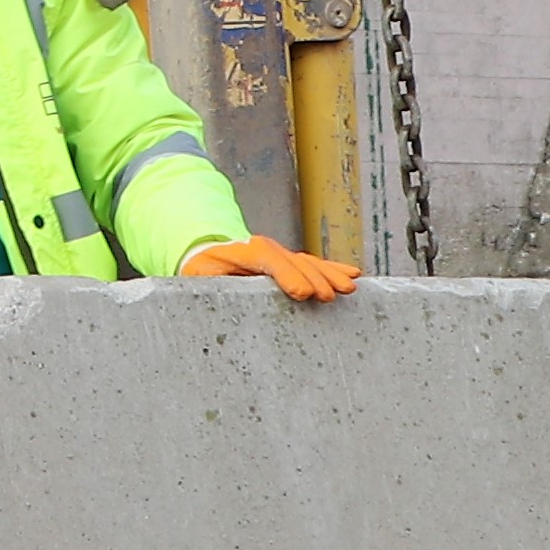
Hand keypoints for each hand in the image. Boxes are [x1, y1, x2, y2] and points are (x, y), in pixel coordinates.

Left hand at [175, 232, 359, 301]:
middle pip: (294, 261)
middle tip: (328, 296)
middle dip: (313, 278)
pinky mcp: (289, 262)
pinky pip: (312, 265)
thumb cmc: (202, 269)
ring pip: (308, 262)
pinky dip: (332, 270)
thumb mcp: (198, 275)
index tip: (302, 293)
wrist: (207, 251)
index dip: (286, 274)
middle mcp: (264, 249)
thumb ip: (208, 284)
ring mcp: (279, 254)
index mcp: (241, 251)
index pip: (267, 258)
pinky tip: (351, 275)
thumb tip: (215, 300)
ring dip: (329, 274)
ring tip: (347, 288)